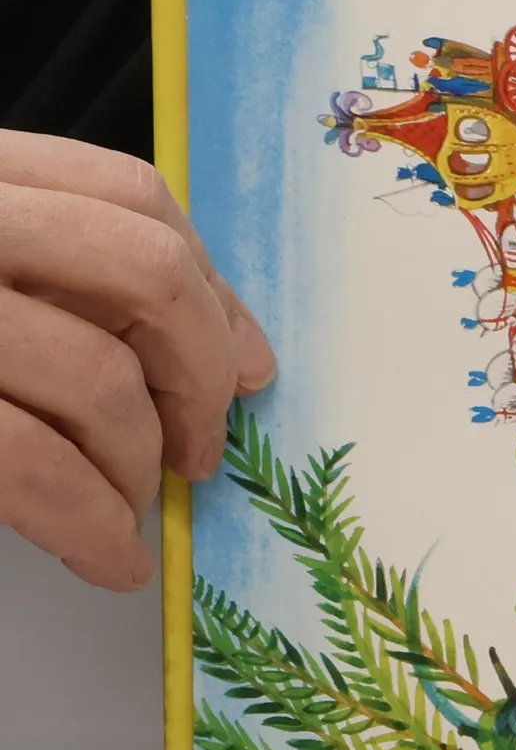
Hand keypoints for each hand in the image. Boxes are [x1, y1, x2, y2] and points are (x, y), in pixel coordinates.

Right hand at [0, 131, 275, 590]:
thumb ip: (72, 284)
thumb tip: (234, 358)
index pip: (130, 193)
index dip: (211, 288)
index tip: (246, 370)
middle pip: (145, 268)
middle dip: (199, 373)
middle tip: (203, 449)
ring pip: (101, 375)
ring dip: (137, 464)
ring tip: (128, 508)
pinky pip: (35, 465)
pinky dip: (91, 525)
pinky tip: (108, 556)